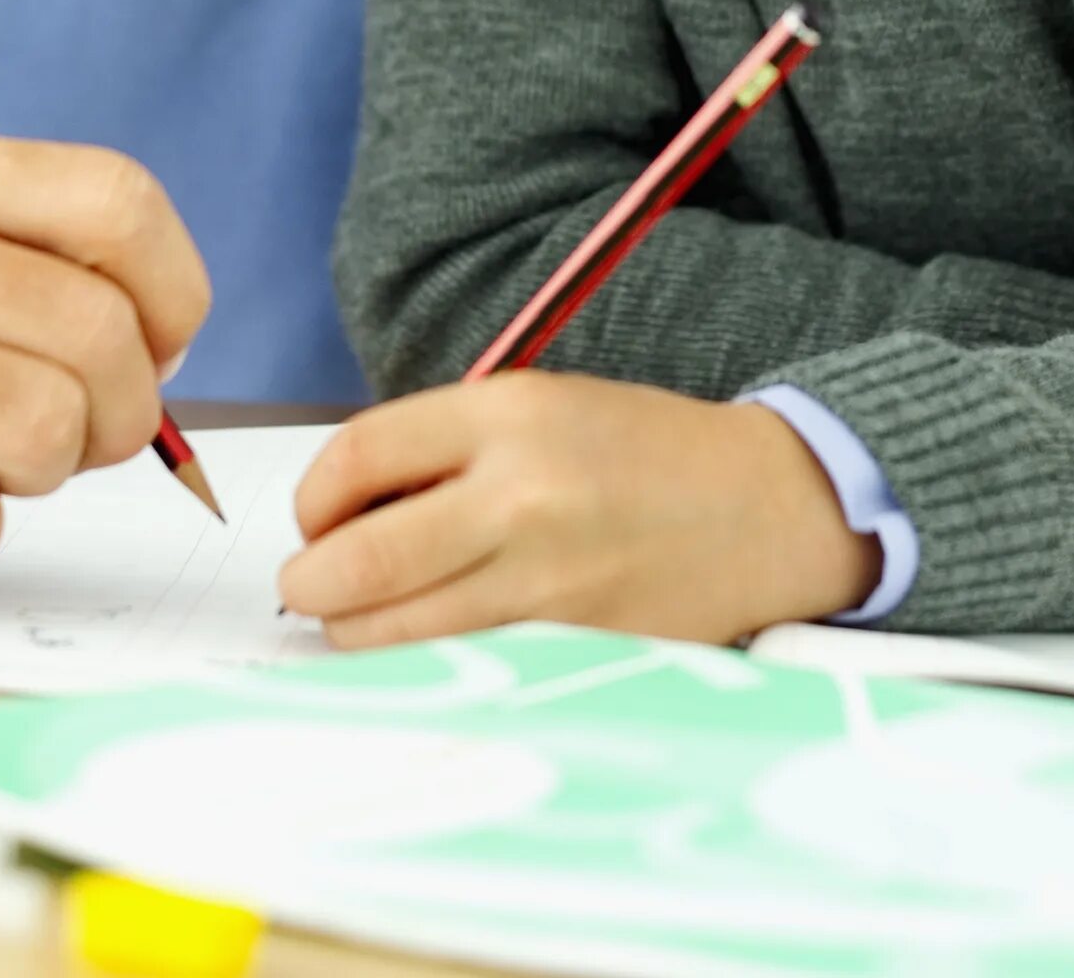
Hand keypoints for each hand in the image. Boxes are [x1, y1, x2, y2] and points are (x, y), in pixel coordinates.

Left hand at [279, 374, 878, 647]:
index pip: (356, 458)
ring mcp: (544, 586)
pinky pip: (454, 667)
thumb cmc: (639, 450)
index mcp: (508, 416)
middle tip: (313, 582)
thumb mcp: (542, 406)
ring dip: (354, 632)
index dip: (312, 498)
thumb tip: (338, 510)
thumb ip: (443, 447)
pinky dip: (419, 663)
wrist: (762, 508)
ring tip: (365, 615)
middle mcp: (518, 498)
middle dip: (312, 582)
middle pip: (355, 564)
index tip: (316, 518)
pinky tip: (429, 642)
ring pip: (391, 635)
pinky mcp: (566, 652)